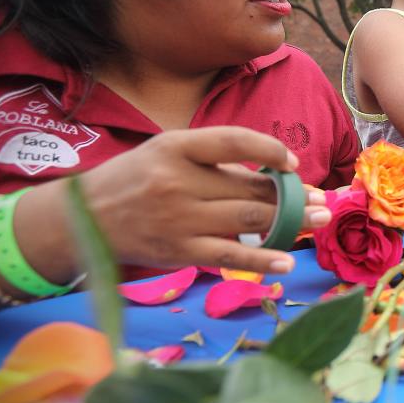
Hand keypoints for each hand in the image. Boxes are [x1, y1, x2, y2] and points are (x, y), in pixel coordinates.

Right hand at [75, 127, 330, 273]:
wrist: (82, 218)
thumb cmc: (134, 179)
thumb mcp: (166, 151)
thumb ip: (212, 159)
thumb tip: (272, 174)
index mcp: (176, 147)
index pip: (234, 140)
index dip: (270, 149)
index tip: (292, 164)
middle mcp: (178, 180)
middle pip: (250, 186)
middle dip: (292, 194)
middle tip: (321, 199)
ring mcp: (179, 218)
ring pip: (248, 219)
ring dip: (290, 221)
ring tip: (318, 221)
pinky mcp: (179, 251)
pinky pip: (229, 256)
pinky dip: (261, 260)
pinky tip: (287, 262)